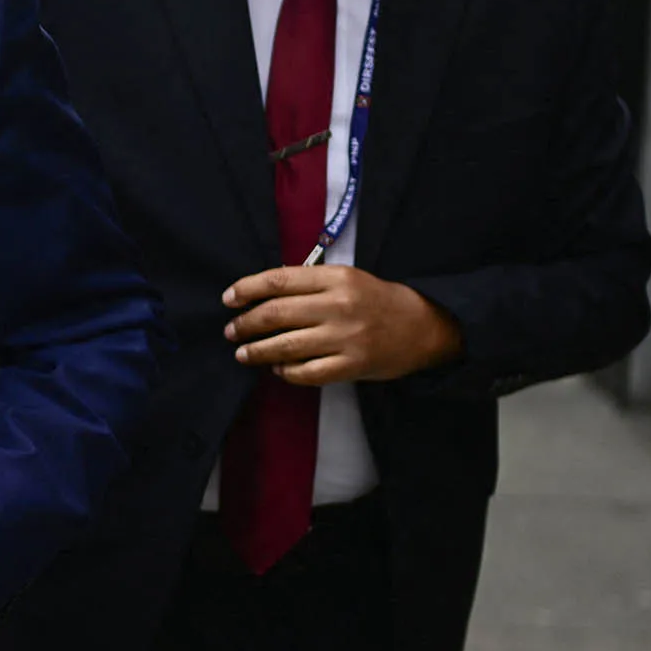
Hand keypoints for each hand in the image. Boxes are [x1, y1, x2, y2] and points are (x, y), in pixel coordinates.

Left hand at [223, 265, 462, 385]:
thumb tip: (259, 292)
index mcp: (335, 278)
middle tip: (230, 331)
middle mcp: (338, 306)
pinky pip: (307, 372)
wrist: (423, 326)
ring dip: (257, 351)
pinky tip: (277, 368)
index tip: (228, 299)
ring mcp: (346, 338)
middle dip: (245, 324)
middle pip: (275, 314)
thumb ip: (307, 283)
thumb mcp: (345, 278)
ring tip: (243, 353)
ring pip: (286, 346)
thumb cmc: (375, 300)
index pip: (278, 280)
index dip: (246, 289)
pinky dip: (286, 372)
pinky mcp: (353, 365)